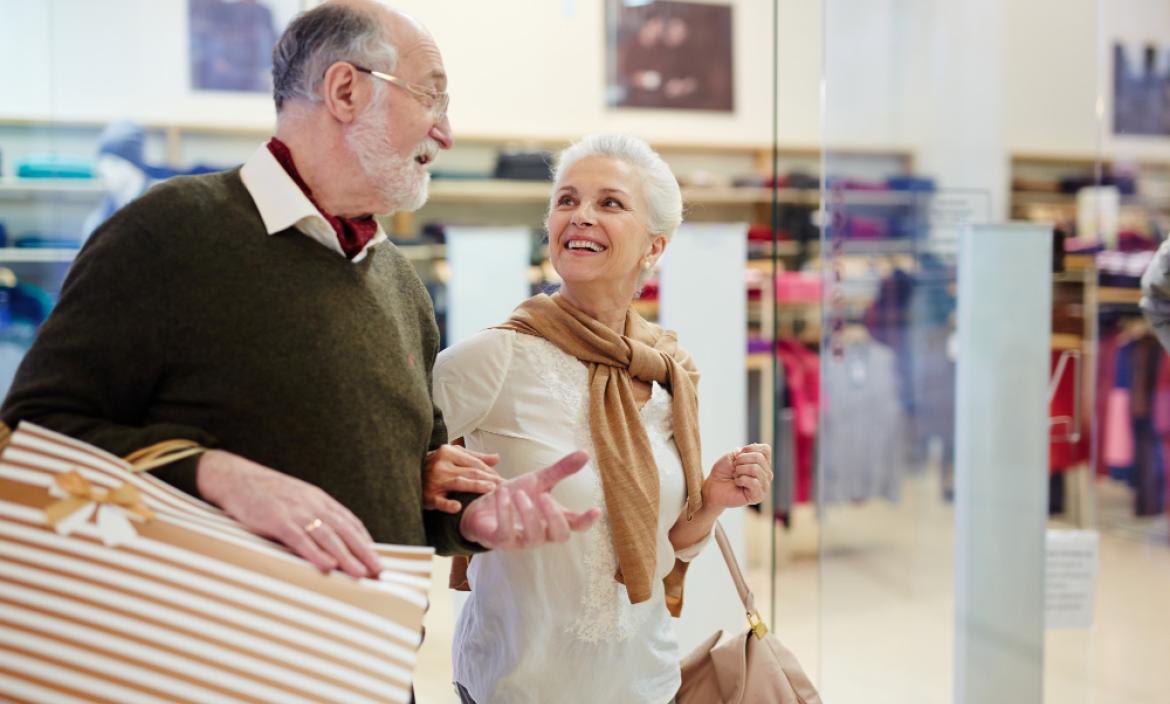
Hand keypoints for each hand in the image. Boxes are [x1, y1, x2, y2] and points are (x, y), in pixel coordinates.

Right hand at [196, 450, 381, 578]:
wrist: (236, 478)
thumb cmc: (268, 495)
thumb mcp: (297, 500)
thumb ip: (315, 516)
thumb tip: (332, 541)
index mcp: (320, 500)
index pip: (350, 522)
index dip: (365, 542)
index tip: (377, 561)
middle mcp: (313, 504)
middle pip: (345, 530)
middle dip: (364, 552)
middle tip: (379, 572)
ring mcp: (295, 511)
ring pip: (327, 536)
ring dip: (346, 557)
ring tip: (360, 574)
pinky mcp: (276, 520)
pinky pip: (299, 539)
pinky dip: (315, 553)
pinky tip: (327, 566)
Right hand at [424, 444, 503, 512]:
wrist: (407, 474)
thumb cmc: (435, 465)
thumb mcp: (453, 456)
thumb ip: (475, 457)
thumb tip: (497, 458)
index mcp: (448, 452)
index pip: (475, 463)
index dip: (491, 471)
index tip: (504, 480)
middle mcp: (441, 464)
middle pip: (470, 472)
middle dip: (490, 479)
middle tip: (505, 486)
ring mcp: (434, 480)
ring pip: (459, 482)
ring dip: (476, 486)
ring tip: (491, 490)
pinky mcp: (428, 495)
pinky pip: (439, 501)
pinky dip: (447, 504)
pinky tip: (457, 507)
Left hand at [459, 451, 600, 549]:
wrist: (481, 508)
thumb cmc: (515, 497)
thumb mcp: (538, 481)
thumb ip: (561, 471)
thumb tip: (586, 453)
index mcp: (552, 519)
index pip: (576, 525)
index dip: (587, 520)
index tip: (596, 509)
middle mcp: (541, 533)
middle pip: (560, 536)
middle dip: (555, 517)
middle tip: (545, 497)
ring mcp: (521, 540)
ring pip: (534, 537)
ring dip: (528, 514)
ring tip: (518, 493)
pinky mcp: (500, 541)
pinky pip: (505, 533)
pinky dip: (504, 512)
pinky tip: (502, 493)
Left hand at [702, 443, 772, 509]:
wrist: (713, 487)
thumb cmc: (723, 471)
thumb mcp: (732, 455)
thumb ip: (746, 452)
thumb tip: (756, 453)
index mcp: (763, 463)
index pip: (766, 449)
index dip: (749, 448)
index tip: (738, 455)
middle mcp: (766, 474)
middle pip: (759, 458)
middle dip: (741, 460)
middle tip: (734, 468)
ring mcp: (764, 485)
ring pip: (755, 469)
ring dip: (740, 470)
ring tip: (736, 476)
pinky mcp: (758, 496)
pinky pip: (754, 482)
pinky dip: (741, 480)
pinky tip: (737, 483)